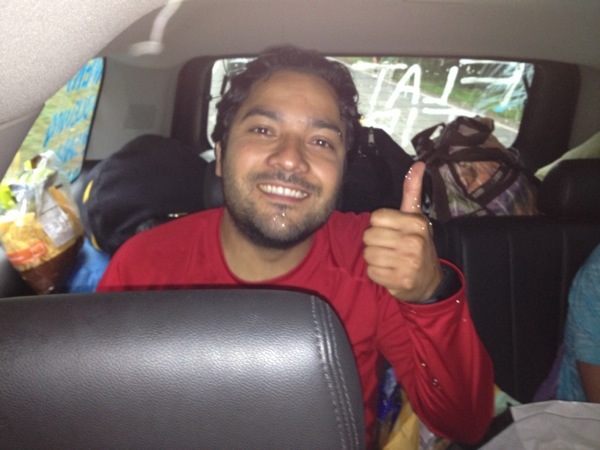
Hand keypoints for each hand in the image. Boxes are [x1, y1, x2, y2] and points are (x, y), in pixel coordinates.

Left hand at [362, 162, 442, 301]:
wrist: (429, 280)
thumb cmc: (417, 244)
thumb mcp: (415, 217)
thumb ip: (412, 191)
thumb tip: (418, 164)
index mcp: (416, 223)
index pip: (375, 217)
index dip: (379, 225)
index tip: (391, 231)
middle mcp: (414, 241)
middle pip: (369, 236)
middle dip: (374, 243)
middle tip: (389, 247)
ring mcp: (409, 262)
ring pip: (368, 254)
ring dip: (374, 259)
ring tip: (389, 259)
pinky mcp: (401, 281)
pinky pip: (372, 272)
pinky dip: (377, 273)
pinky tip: (390, 272)